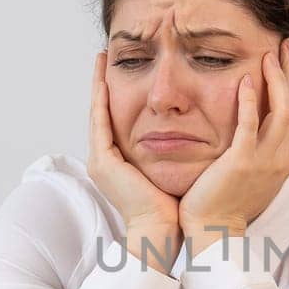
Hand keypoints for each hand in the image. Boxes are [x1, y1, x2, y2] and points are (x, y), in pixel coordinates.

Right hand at [86, 51, 181, 271]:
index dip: (114, 96)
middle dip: (101, 84)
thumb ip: (171, 148)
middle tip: (103, 57)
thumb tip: (191, 129)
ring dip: (97, 86)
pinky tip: (103, 80)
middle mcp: (104, 160)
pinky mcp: (103, 163)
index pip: (114, 121)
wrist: (161, 231)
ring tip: (100, 60)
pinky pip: (100, 124)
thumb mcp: (169, 168)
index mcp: (118, 163)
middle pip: (102, 113)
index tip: (118, 71)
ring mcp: (100, 161)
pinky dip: (100, 101)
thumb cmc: (172, 206)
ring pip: (97, 114)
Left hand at [179, 37, 288, 255]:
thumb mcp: (255, 171)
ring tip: (270, 54)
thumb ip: (264, 146)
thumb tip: (265, 122)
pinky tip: (247, 79)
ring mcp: (265, 161)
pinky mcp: (242, 162)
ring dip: (278, 78)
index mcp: (288, 159)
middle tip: (286, 45)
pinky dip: (252, 100)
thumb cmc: (228, 201)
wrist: (214, 232)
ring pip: (283, 111)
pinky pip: (251, 125)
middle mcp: (283, 158)